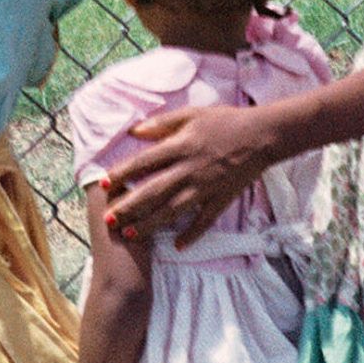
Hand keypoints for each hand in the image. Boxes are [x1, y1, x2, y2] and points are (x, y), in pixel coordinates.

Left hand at [102, 101, 275, 246]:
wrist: (261, 135)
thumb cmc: (224, 120)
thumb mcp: (190, 114)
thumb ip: (162, 123)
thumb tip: (134, 131)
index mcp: (180, 146)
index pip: (144, 162)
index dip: (122, 173)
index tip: (102, 183)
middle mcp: (189, 169)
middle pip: (154, 191)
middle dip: (129, 207)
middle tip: (109, 220)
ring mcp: (206, 187)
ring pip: (174, 210)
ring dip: (151, 224)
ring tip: (130, 235)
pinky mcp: (222, 199)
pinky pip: (205, 221)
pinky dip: (192, 235)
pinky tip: (177, 247)